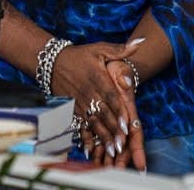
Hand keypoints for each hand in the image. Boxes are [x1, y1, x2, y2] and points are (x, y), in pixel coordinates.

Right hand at [50, 41, 145, 169]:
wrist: (52, 62)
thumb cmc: (80, 56)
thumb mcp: (100, 49)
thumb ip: (121, 49)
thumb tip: (141, 42)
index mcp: (98, 78)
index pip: (110, 97)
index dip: (118, 111)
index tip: (126, 124)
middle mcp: (88, 93)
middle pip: (103, 114)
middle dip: (113, 130)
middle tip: (123, 144)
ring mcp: (79, 103)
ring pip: (93, 123)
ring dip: (102, 137)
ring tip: (112, 150)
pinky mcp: (72, 110)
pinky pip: (79, 125)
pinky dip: (84, 138)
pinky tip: (90, 150)